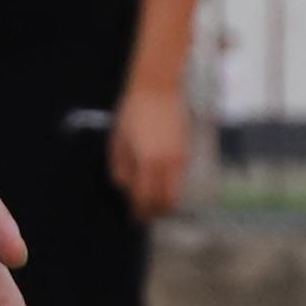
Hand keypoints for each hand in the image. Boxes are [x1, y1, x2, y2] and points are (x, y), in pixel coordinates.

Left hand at [108, 80, 195, 220]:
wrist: (158, 88)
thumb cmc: (133, 111)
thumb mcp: (118, 139)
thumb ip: (120, 166)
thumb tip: (123, 187)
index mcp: (148, 161)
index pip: (145, 198)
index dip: (139, 211)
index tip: (133, 217)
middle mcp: (168, 163)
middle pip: (166, 201)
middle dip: (155, 211)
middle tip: (144, 213)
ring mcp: (181, 158)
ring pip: (177, 192)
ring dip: (164, 200)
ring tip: (151, 200)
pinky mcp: (187, 152)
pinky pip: (180, 179)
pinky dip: (170, 186)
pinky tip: (159, 182)